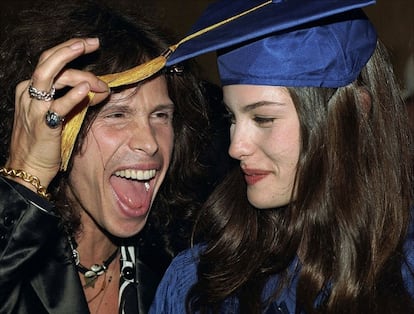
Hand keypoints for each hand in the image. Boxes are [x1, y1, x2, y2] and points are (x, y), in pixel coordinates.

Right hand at [6, 38, 108, 190]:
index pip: (50, 61)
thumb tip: (101, 89)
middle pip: (49, 61)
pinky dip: (73, 95)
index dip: (70, 50)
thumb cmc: (44, 142)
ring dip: (81, 74)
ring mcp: (34, 108)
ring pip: (52, 76)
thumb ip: (76, 99)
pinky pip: (59, 106)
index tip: (89, 44)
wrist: (28, 168)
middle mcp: (28, 94)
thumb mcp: (58, 115)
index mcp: (30, 89)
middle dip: (72, 48)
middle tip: (93, 42)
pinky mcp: (44, 125)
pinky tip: (88, 89)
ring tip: (102, 81)